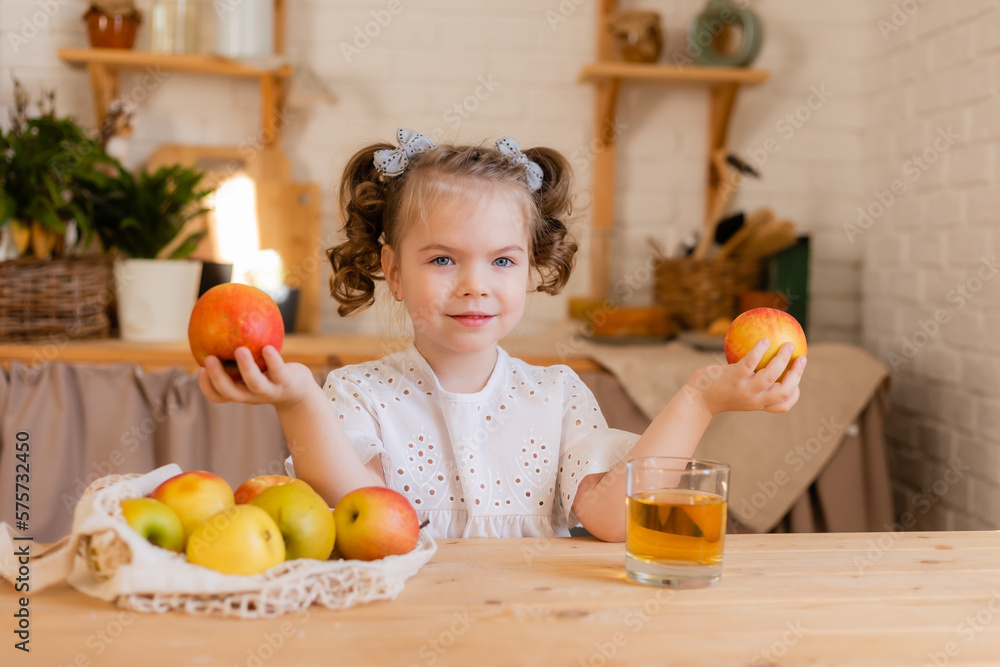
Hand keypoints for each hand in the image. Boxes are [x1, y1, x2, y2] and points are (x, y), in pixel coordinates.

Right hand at [197, 345, 317, 410]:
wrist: (299, 391)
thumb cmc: (269, 374)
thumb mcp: (253, 367)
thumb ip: (237, 354)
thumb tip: (219, 324)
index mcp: (240, 391)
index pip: (218, 396)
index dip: (206, 386)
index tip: (199, 369)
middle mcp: (252, 395)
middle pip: (230, 392)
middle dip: (218, 377)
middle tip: (209, 359)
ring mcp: (269, 390)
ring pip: (255, 383)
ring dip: (246, 367)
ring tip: (240, 350)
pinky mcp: (286, 383)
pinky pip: (278, 371)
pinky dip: (272, 360)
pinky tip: (267, 347)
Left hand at [686, 339, 805, 414]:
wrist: (696, 399)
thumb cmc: (717, 392)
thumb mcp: (736, 391)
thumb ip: (749, 381)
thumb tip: (762, 358)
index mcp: (757, 404)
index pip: (783, 405)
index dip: (795, 394)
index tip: (798, 382)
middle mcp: (754, 400)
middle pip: (784, 390)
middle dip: (797, 374)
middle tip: (801, 357)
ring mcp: (744, 390)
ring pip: (771, 375)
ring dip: (782, 359)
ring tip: (788, 344)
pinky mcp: (733, 378)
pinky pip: (750, 362)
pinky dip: (759, 350)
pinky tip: (764, 340)